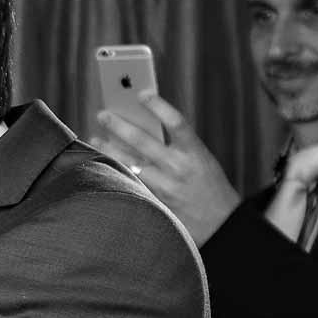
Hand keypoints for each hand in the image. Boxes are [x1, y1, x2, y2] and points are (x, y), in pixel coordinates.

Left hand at [92, 92, 241, 245]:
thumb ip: (175, 145)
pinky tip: (103, 164)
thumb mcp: (200, 160)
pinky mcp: (155, 203)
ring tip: (96, 138)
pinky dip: (115, 171)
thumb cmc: (208, 186)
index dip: (159, 106)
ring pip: (130, 163)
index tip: (142, 93)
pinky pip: (131, 183)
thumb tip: (141, 125)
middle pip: (143, 141)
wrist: (221, 225)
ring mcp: (165, 187)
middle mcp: (179, 168)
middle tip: (103, 113)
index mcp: (196, 152)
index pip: (176, 123)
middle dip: (119, 125)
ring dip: (110, 149)